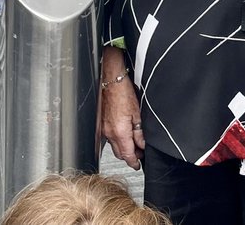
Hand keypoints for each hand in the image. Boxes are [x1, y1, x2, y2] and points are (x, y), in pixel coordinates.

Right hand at [100, 49, 143, 169]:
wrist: (111, 80)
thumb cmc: (123, 92)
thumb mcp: (138, 113)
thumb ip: (140, 132)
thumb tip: (143, 145)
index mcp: (120, 132)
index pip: (127, 155)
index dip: (134, 162)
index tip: (138, 165)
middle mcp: (109, 133)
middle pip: (120, 154)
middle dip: (130, 156)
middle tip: (140, 153)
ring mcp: (104, 129)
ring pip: (114, 146)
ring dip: (123, 148)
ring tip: (134, 142)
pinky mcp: (101, 124)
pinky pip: (110, 138)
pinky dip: (117, 139)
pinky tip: (124, 133)